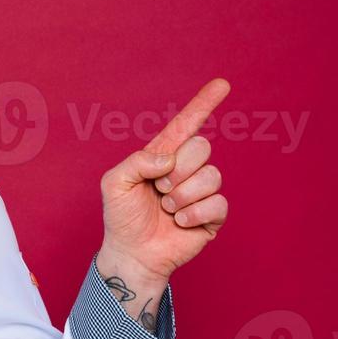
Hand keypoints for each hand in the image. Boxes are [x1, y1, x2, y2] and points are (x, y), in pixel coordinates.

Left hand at [98, 79, 230, 283]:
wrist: (132, 254)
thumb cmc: (122, 218)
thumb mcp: (115, 183)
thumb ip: (137, 161)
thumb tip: (170, 159)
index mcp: (163, 156)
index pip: (186, 124)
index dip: (203, 104)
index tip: (222, 84)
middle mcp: (186, 169)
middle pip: (202, 147)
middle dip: (177, 170)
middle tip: (159, 190)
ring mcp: (201, 191)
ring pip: (211, 176)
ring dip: (182, 196)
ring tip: (167, 209)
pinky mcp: (213, 215)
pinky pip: (217, 203)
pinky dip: (193, 214)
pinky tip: (180, 222)